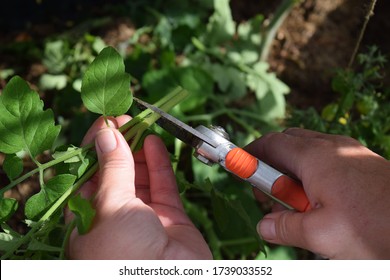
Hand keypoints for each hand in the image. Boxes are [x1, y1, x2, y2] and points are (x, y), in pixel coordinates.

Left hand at [67, 116, 211, 258]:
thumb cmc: (123, 256)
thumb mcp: (110, 207)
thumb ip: (112, 170)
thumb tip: (107, 134)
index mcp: (87, 218)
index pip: (86, 173)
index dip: (94, 146)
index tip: (104, 120)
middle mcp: (114, 215)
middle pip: (115, 171)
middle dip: (118, 143)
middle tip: (125, 117)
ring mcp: (143, 214)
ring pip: (139, 174)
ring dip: (139, 148)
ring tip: (141, 122)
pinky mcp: (169, 215)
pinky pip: (162, 183)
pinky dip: (159, 162)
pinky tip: (155, 142)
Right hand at [245, 128, 389, 258]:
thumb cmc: (375, 229)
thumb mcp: (321, 235)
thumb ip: (285, 227)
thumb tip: (263, 226)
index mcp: (316, 158)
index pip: (270, 144)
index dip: (249, 156)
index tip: (238, 171)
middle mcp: (332, 146)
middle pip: (287, 143)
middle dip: (270, 165)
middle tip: (270, 197)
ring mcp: (349, 151)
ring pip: (306, 151)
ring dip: (292, 172)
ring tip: (298, 204)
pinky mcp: (361, 161)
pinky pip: (325, 159)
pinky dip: (311, 174)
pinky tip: (321, 202)